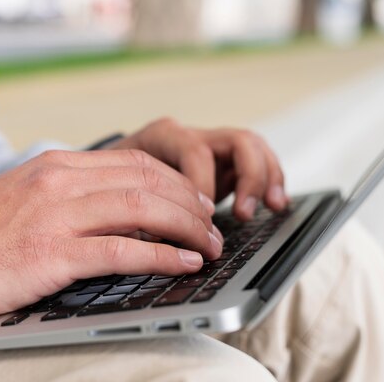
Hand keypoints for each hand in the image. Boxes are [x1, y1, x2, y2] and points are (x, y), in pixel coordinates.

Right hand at [0, 150, 222, 321]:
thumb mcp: (28, 197)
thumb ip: (74, 195)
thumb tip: (124, 210)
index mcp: (58, 165)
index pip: (136, 162)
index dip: (177, 181)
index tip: (198, 200)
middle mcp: (61, 181)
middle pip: (148, 181)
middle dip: (191, 204)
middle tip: (213, 225)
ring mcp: (56, 215)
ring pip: (143, 209)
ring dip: (187, 228)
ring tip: (210, 246)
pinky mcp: (50, 253)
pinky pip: (122, 250)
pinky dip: (162, 256)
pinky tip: (183, 263)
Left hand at [107, 118, 287, 219]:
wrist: (108, 176)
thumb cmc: (112, 189)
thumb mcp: (118, 197)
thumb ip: (140, 214)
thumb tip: (167, 247)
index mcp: (161, 137)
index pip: (194, 152)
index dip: (203, 186)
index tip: (201, 221)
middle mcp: (190, 136)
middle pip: (237, 140)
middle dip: (249, 177)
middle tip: (244, 214)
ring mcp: (209, 144)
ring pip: (253, 146)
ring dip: (267, 177)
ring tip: (274, 206)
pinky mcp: (222, 160)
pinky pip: (257, 160)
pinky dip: (271, 179)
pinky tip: (275, 204)